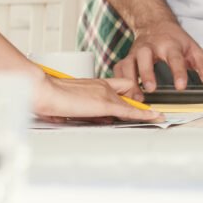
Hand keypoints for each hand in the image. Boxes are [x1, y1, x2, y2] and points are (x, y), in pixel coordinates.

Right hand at [33, 76, 162, 121]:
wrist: (45, 91)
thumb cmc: (50, 97)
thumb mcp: (70, 103)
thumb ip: (85, 109)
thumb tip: (95, 118)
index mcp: (94, 83)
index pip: (119, 86)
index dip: (129, 94)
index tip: (136, 100)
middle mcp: (103, 85)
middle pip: (129, 92)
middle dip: (137, 102)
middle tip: (149, 111)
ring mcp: (106, 93)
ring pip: (130, 102)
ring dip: (142, 110)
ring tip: (157, 117)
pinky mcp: (106, 104)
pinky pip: (130, 111)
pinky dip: (144, 114)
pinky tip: (155, 117)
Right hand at [113, 21, 202, 100]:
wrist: (155, 25)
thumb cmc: (176, 40)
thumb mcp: (194, 50)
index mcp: (169, 45)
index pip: (174, 58)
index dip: (178, 72)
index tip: (181, 86)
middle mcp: (150, 47)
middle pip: (145, 57)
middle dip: (146, 73)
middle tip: (151, 89)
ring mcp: (136, 52)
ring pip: (128, 64)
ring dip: (130, 80)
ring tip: (136, 97)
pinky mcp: (127, 58)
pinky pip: (119, 69)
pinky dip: (119, 81)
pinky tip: (124, 94)